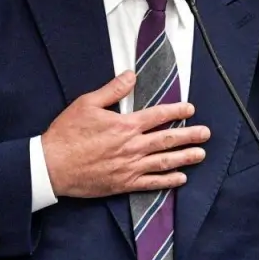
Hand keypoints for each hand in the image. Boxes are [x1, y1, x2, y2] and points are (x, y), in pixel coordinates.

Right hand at [41, 71, 209, 197]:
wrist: (52, 166)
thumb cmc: (67, 133)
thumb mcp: (86, 103)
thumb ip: (112, 90)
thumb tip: (131, 75)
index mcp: (125, 125)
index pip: (158, 115)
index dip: (177, 111)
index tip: (190, 109)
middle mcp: (132, 146)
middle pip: (168, 139)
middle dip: (190, 135)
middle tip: (206, 133)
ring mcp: (130, 167)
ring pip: (164, 161)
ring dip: (185, 157)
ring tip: (201, 154)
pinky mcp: (124, 184)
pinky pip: (152, 183)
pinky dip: (168, 181)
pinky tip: (181, 178)